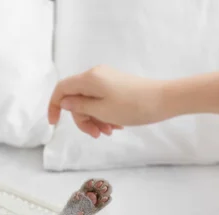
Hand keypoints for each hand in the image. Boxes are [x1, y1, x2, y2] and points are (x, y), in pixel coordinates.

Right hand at [48, 65, 166, 136]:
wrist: (164, 100)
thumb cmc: (133, 106)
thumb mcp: (102, 110)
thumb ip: (79, 106)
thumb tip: (64, 103)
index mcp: (89, 78)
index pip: (61, 89)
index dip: (54, 106)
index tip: (55, 124)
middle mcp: (96, 75)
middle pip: (76, 98)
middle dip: (82, 119)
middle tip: (95, 134)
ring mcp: (107, 80)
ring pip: (89, 102)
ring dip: (94, 119)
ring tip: (108, 132)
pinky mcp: (116, 86)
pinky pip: (102, 101)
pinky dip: (104, 115)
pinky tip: (115, 126)